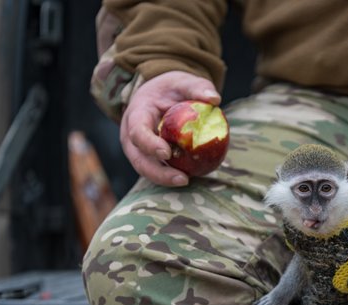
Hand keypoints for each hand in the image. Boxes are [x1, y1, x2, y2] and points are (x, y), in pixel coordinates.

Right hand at [120, 71, 220, 185]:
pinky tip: (192, 177)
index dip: (150, 144)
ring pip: (148, 170)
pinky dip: (173, 175)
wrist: (159, 96)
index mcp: (136, 115)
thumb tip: (215, 99)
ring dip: (166, 179)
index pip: (137, 132)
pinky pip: (160, 170)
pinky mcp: (151, 159)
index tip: (167, 152)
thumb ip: (196, 87)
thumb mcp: (182, 81)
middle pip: (140, 160)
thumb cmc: (170, 89)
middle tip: (183, 179)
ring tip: (187, 181)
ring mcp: (140, 150)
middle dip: (159, 173)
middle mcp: (132, 137)